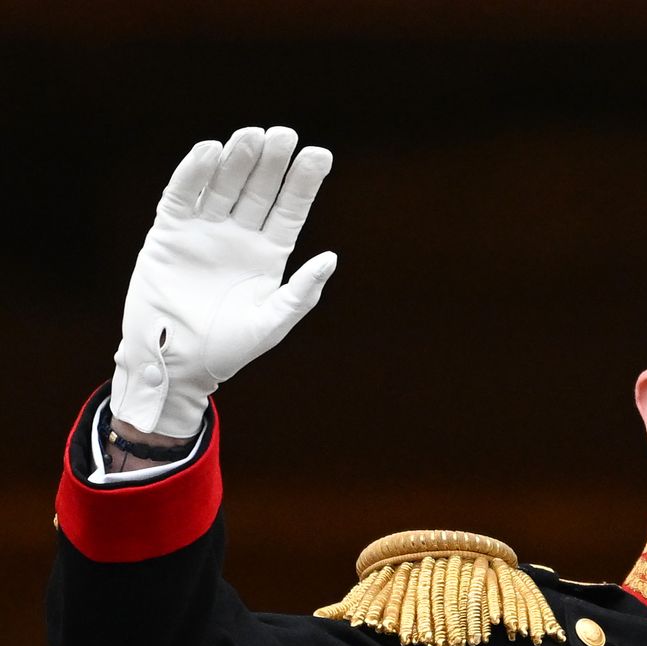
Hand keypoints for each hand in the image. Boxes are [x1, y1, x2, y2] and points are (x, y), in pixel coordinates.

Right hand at [111, 127, 335, 437]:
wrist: (176, 363)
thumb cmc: (228, 348)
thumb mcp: (272, 323)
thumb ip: (302, 292)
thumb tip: (331, 258)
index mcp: (269, 253)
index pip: (290, 209)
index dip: (304, 182)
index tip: (320, 154)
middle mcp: (239, 236)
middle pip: (259, 189)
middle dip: (272, 162)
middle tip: (285, 134)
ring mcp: (204, 231)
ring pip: (223, 185)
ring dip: (236, 160)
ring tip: (252, 135)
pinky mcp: (169, 233)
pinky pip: (182, 196)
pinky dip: (193, 173)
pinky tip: (209, 151)